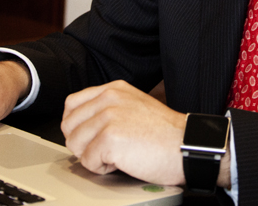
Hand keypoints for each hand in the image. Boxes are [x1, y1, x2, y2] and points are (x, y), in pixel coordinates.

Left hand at [61, 80, 195, 186]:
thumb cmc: (166, 135)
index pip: (72, 104)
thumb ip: (109, 108)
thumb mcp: (135, 107)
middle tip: (105, 149)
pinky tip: (123, 162)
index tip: (88, 136)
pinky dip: (103, 168)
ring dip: (93, 156)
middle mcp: (109, 99)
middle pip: (69, 126)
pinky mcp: (109, 139)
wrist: (187, 147)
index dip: (76, 125)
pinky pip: (87, 161)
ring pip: (75, 144)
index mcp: (114, 89)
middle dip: (83, 143)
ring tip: (118, 154)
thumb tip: (82, 124)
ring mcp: (109, 117)